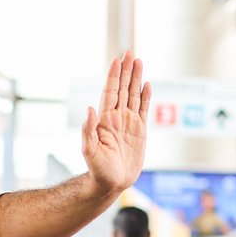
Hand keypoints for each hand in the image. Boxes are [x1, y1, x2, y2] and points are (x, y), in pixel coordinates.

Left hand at [81, 52, 151, 195]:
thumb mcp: (89, 150)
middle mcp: (117, 117)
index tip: (117, 60)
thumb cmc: (98, 169)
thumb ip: (88, 130)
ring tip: (139, 62)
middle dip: (126, 71)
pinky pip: (144, 110)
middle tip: (129, 53)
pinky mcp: (140, 131)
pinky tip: (147, 84)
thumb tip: (90, 108)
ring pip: (134, 95)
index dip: (114, 76)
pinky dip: (146, 97)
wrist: (111, 183)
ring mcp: (129, 123)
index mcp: (105, 119)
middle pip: (123, 89)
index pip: (110, 92)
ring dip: (136, 79)